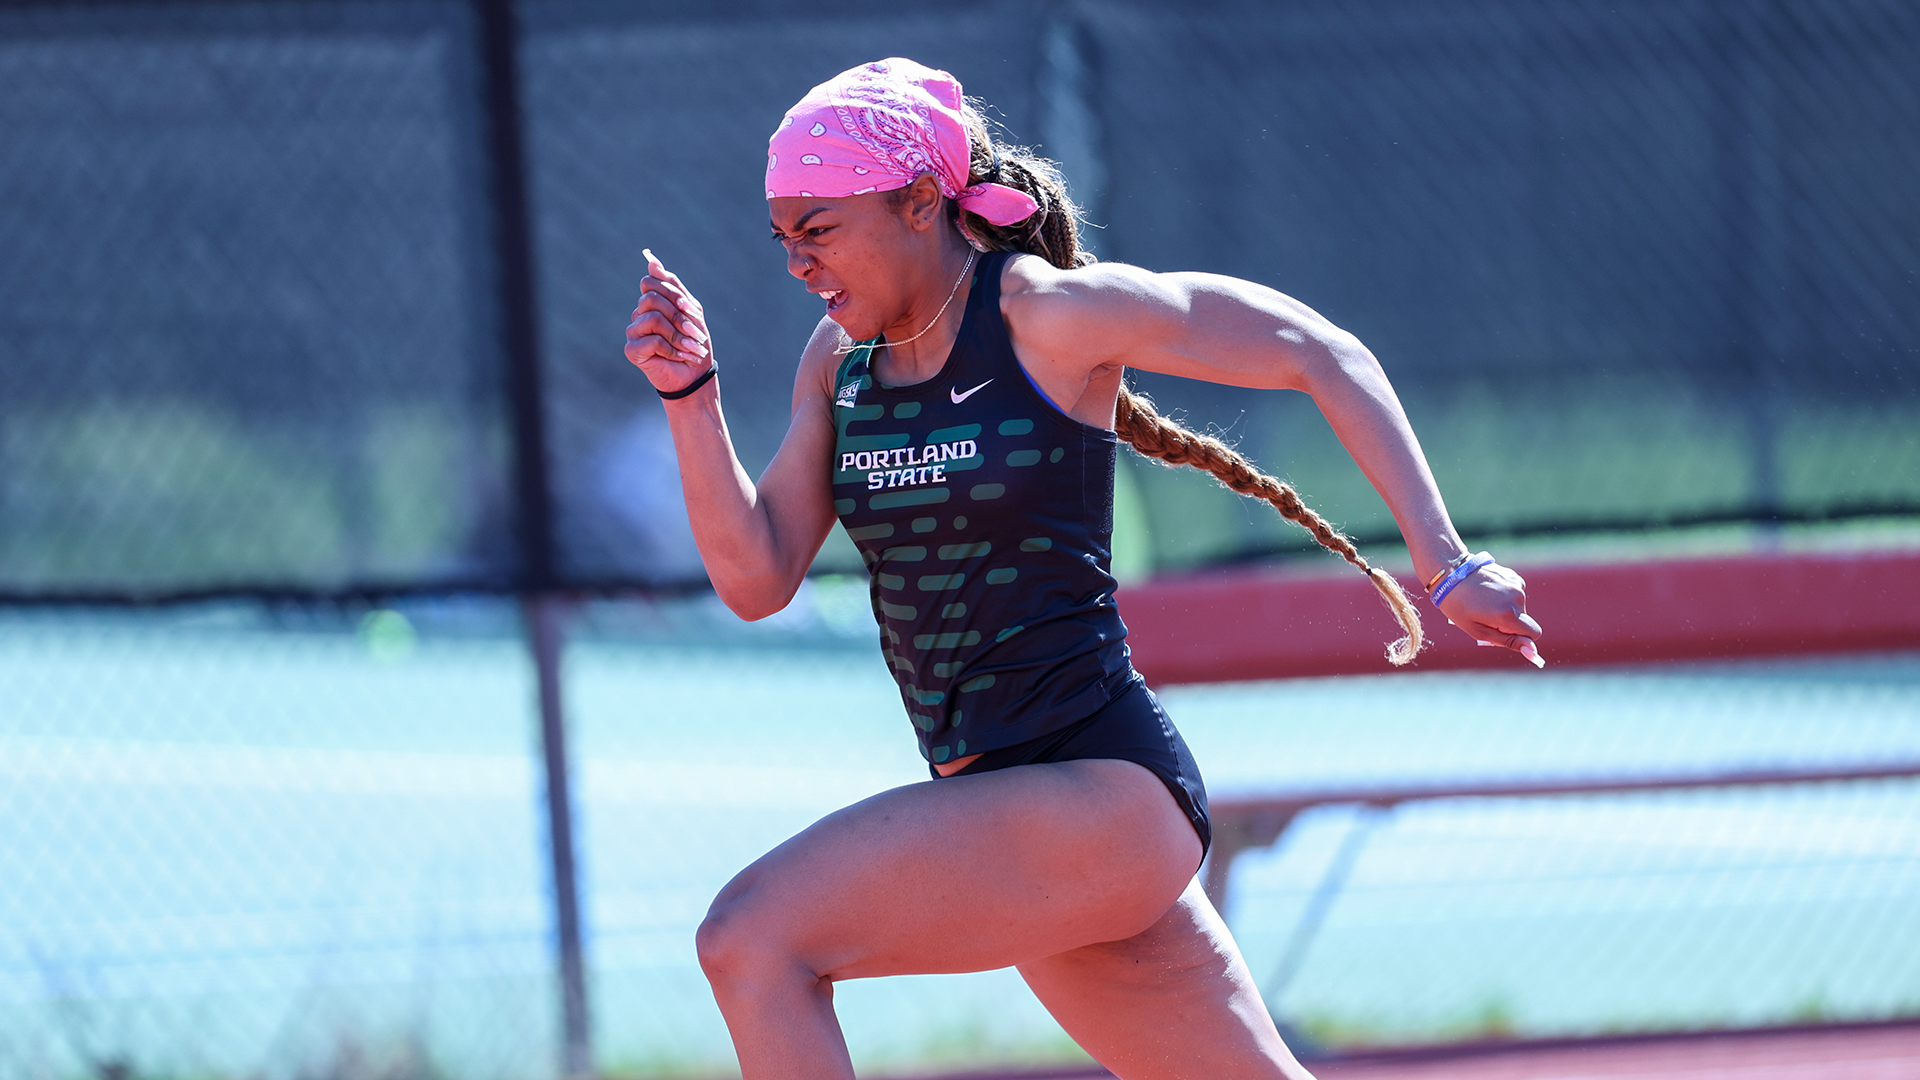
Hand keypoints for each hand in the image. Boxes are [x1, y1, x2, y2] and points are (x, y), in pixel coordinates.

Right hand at [625, 248, 713, 393]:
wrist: (696, 376)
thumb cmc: (694, 343)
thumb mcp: (690, 310)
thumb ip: (672, 285)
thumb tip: (651, 260)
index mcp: (651, 303)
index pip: (652, 281)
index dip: (673, 293)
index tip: (690, 309)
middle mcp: (639, 315)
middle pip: (651, 297)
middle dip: (679, 314)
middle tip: (695, 332)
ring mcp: (633, 332)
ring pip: (653, 317)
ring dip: (678, 333)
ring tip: (691, 346)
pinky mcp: (632, 350)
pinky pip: (652, 339)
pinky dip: (672, 348)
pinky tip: (679, 356)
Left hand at [1436, 562, 1545, 666]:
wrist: (1449, 572)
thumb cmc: (1458, 606)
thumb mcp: (1478, 630)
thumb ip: (1508, 642)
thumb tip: (1532, 652)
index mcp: (1509, 615)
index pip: (1534, 633)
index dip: (1521, 638)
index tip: (1502, 634)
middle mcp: (1517, 598)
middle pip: (1523, 620)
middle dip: (1508, 623)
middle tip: (1483, 617)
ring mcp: (1516, 585)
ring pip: (1518, 607)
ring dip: (1504, 609)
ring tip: (1482, 602)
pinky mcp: (1513, 576)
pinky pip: (1515, 594)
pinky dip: (1503, 596)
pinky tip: (1486, 591)